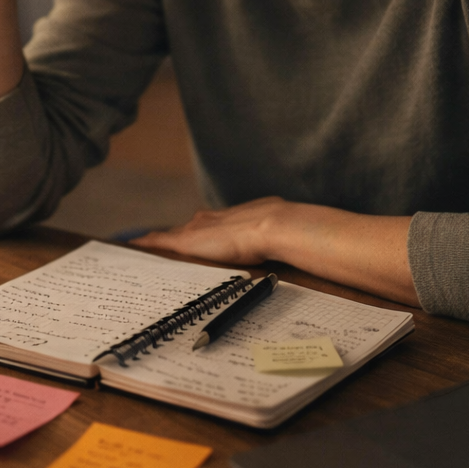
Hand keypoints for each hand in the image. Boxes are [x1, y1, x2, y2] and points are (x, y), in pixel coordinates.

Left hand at [133, 198, 419, 306]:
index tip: (195, 225)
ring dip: (159, 240)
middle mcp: (221, 220)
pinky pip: (166, 243)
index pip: (219, 222)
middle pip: (193, 226)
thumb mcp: (298, 238)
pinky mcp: (195, 241)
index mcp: (244, 218)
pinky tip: (135, 247)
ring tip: (139, 244)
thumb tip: (332, 249)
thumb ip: (302, 243)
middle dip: (178, 233)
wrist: (285, 227)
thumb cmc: (299, 236)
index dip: (205, 227)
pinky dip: (151, 245)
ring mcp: (206, 229)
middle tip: (154, 238)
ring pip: (177, 234)